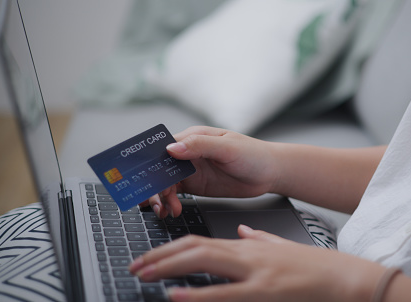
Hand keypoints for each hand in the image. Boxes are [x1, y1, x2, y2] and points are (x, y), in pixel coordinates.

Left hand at [129, 225, 381, 301]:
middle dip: (160, 256)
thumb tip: (243, 233)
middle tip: (136, 264)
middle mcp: (247, 254)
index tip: (151, 255)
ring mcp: (254, 272)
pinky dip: (197, 294)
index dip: (171, 247)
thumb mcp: (283, 246)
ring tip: (144, 274)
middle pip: (194, 247)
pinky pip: (224, 294)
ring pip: (204, 262)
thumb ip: (260, 239)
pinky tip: (176, 295)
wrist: (345, 277)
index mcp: (248, 247)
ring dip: (169, 268)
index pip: (201, 241)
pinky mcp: (263, 291)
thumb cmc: (316, 267)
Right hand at [140, 126, 279, 217]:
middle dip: (152, 185)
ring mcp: (191, 170)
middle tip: (152, 201)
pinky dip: (169, 203)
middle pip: (159, 168)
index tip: (140, 177)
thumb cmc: (253, 154)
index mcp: (193, 138)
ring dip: (159, 197)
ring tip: (163, 210)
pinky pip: (175, 194)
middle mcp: (188, 153)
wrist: (270, 174)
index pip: (162, 147)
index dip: (148, 161)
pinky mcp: (196, 185)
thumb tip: (172, 148)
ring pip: (164, 183)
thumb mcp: (228, 148)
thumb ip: (200, 146)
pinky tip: (172, 211)